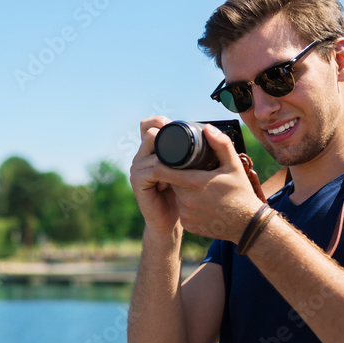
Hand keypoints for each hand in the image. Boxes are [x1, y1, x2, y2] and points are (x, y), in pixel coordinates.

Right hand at [129, 116, 180, 236]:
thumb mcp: (185, 169)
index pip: (148, 125)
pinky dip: (168, 173)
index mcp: (150, 150)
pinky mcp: (137, 181)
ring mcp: (136, 168)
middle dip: (169, 138)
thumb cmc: (180, 194)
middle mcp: (140, 156)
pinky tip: (176, 181)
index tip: (178, 127)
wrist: (169, 221)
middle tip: (188, 151)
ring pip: (155, 151)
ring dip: (172, 159)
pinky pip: (154, 170)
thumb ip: (187, 153)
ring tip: (184, 171)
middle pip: (150, 134)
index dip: (160, 121)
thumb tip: (206, 131)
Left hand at [157, 124, 263, 242]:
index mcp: (193, 182)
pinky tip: (201, 203)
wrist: (248, 225)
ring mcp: (186, 214)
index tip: (167, 158)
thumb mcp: (234, 166)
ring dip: (182, 191)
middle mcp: (185, 199)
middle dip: (176, 176)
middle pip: (170, 182)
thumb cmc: (241, 193)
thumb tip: (207, 128)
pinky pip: (182, 211)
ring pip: (176, 196)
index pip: (161, 170)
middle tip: (192, 172)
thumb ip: (221, 144)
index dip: (161, 162)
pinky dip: (188, 206)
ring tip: (199, 189)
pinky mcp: (188, 225)